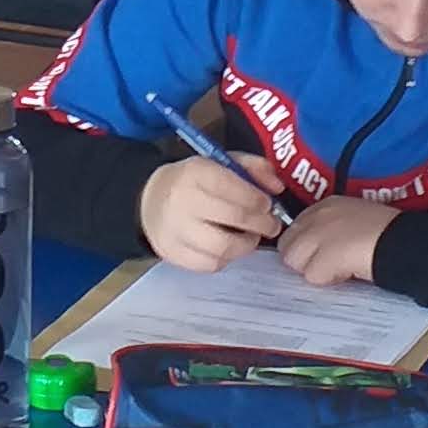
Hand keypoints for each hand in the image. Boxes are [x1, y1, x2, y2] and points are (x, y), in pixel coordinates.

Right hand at [139, 152, 285, 273]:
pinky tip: (228, 248)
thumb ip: (253, 168)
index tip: (268, 204)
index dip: (259, 199)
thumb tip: (277, 188)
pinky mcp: (173, 254)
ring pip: (223, 247)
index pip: (235, 188)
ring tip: (250, 237)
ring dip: (246, 245)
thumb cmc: (194, 181)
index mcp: (195, 173)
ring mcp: (175, 231)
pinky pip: (210, 264)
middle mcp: (182, 201)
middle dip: (261, 223)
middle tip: (271, 225)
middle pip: (234, 217)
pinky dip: (226, 258)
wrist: (150, 200)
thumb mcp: (221, 163)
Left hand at [277, 197, 397, 285]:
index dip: (305, 247)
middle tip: (330, 265)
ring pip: (294, 262)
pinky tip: (347, 273)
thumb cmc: (387, 234)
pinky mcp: (325, 256)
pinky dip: (328, 279)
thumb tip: (313, 250)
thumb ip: (331, 229)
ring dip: (315, 270)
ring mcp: (319, 234)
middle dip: (303, 260)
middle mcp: (317, 216)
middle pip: (287, 246)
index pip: (294, 229)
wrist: (405, 242)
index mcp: (326, 205)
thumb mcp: (355, 220)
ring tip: (341, 268)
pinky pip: (312, 276)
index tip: (320, 255)